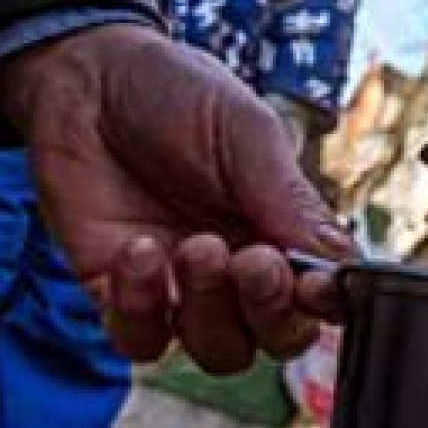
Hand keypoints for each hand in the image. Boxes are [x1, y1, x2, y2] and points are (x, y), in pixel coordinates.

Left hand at [0, 25, 354, 372]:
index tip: (316, 283)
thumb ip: (290, 199)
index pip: (321, 296)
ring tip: (196, 248)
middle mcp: (239, 270)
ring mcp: (180, 288)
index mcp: (284, 232)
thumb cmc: (175, 94)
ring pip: (217, 349)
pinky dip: (143, 307)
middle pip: (276, 337)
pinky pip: (141, 337)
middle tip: (254, 262)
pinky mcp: (117, 294)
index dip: (324, 304)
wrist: (86, 77)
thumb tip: (342, 261)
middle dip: (270, 311)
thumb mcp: (246, 132)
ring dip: (211, 310)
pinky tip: (140, 250)